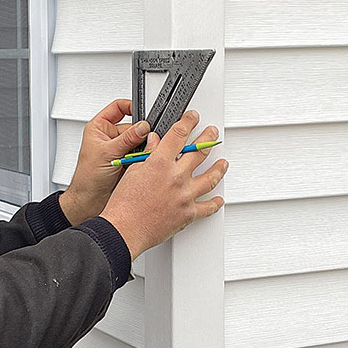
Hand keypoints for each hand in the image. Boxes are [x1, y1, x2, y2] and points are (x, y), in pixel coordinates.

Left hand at [60, 99, 150, 224]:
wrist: (90, 201)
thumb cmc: (87, 177)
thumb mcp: (107, 153)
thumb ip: (127, 138)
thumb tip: (143, 126)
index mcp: (100, 128)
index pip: (118, 107)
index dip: (130, 107)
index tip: (142, 114)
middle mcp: (111, 137)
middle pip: (133, 126)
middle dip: (140, 134)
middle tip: (143, 142)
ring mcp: (121, 149)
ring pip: (140, 141)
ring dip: (143, 148)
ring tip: (139, 156)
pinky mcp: (130, 161)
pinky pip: (143, 155)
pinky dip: (145, 158)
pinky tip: (141, 163)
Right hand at [99, 111, 226, 257]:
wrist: (125, 229)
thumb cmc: (124, 205)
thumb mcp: (132, 171)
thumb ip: (148, 154)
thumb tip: (155, 143)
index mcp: (160, 163)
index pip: (179, 134)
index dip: (188, 122)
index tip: (192, 118)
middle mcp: (176, 176)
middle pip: (199, 152)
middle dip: (208, 139)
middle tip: (211, 134)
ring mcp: (185, 195)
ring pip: (210, 177)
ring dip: (219, 168)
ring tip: (223, 163)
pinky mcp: (188, 213)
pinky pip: (207, 207)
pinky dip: (215, 203)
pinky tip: (218, 199)